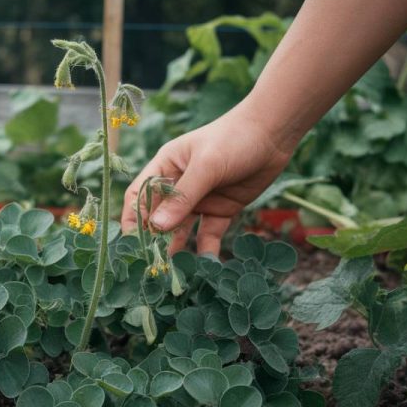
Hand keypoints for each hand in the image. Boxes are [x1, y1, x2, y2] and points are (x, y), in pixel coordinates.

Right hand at [121, 98, 293, 255]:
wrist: (273, 134)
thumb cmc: (233, 138)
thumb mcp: (206, 166)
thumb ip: (183, 198)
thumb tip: (157, 228)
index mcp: (165, 168)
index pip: (139, 197)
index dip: (132, 220)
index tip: (132, 245)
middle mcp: (178, 185)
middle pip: (159, 217)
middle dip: (154, 241)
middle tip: (153, 266)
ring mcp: (199, 200)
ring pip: (182, 229)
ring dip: (177, 249)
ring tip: (174, 273)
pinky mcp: (221, 210)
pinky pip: (209, 234)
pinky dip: (206, 249)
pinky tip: (206, 265)